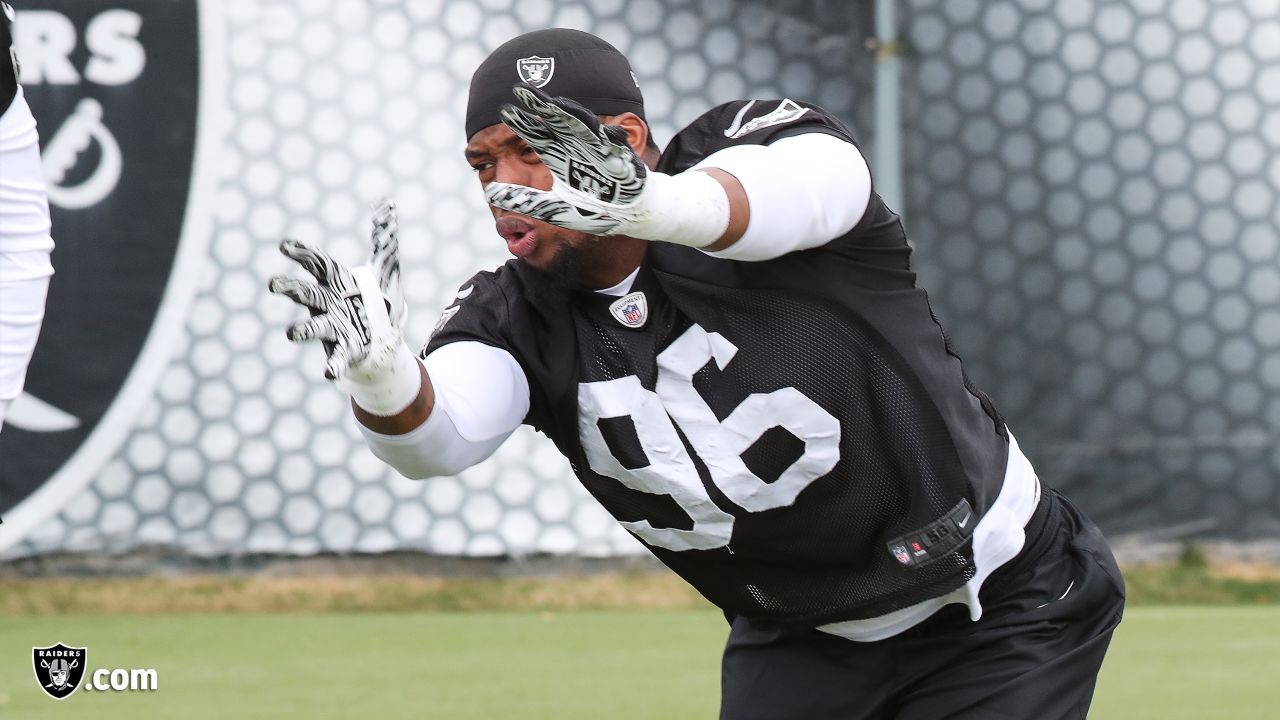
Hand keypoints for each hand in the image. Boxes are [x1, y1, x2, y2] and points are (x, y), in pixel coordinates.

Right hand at [269, 199, 405, 383]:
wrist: (383, 337)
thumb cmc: (376, 297)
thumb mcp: (386, 266)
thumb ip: (384, 237)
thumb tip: (386, 203)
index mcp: (335, 279)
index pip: (315, 262)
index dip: (300, 253)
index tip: (284, 245)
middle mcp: (327, 302)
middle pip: (305, 293)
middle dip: (290, 288)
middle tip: (272, 284)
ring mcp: (332, 326)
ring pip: (313, 326)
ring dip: (302, 330)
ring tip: (291, 334)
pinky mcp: (343, 349)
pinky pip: (335, 358)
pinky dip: (331, 366)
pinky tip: (328, 374)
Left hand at [484, 84, 649, 234]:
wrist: (626, 216)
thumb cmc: (592, 210)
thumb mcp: (553, 209)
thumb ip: (525, 200)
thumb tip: (491, 194)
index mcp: (560, 158)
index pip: (538, 135)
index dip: (523, 122)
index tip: (504, 110)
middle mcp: (577, 148)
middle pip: (556, 121)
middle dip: (540, 105)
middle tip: (520, 89)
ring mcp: (598, 149)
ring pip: (582, 124)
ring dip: (568, 112)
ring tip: (552, 102)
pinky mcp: (620, 157)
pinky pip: (613, 141)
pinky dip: (608, 135)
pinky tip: (601, 129)